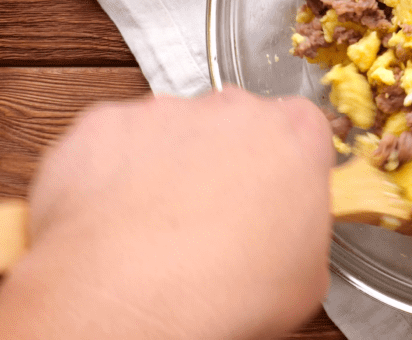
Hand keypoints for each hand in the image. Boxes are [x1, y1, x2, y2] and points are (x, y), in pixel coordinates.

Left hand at [0, 88, 334, 339]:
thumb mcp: (305, 279)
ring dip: (169, 167)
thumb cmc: (218, 291)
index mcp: (294, 135)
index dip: (285, 166)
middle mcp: (233, 110)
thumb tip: (288, 244)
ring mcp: (166, 112)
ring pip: (173, 131)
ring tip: (159, 228)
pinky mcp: (107, 125)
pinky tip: (118, 219)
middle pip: (236, 123)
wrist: (129, 300)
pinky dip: (113, 172)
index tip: (273, 195)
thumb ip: (303, 233)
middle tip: (216, 219)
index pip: (302, 130)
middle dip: (226, 161)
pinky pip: (115, 142)